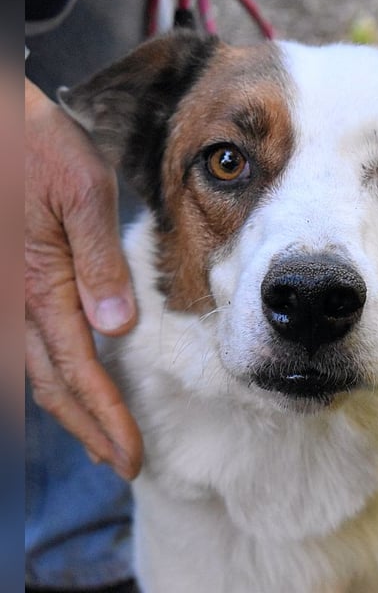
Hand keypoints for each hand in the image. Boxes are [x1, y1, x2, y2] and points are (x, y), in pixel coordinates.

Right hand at [25, 78, 141, 479]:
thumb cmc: (37, 146)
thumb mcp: (82, 194)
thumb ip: (99, 262)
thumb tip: (118, 327)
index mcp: (40, 285)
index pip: (80, 369)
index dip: (107, 418)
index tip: (132, 455)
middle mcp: (16, 300)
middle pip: (54, 383)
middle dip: (91, 428)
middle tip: (124, 463)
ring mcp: (6, 294)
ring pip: (35, 370)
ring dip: (70, 410)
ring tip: (99, 439)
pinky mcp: (9, 282)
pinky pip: (26, 343)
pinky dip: (51, 375)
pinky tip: (70, 382)